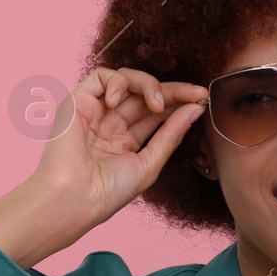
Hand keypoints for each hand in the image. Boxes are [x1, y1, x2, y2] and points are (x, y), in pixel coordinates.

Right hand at [27, 66, 208, 231]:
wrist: (74, 198)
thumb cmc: (108, 192)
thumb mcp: (149, 163)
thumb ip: (170, 135)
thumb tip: (195, 110)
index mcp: (126, 139)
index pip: (157, 112)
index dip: (180, 103)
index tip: (202, 100)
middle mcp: (111, 122)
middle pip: (146, 94)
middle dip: (173, 91)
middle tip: (195, 93)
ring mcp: (95, 111)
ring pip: (127, 79)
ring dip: (148, 85)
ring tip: (157, 105)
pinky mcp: (78, 101)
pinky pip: (100, 76)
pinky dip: (116, 82)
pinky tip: (117, 102)